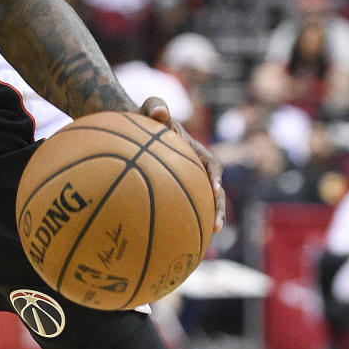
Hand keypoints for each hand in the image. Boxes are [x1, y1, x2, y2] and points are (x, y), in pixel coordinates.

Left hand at [139, 96, 224, 232]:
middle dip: (217, 209)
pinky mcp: (168, 190)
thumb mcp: (148, 106)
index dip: (214, 177)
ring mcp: (183, 180)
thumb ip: (155, 105)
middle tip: (215, 227)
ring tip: (200, 243)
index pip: (210, 164)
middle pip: (212, 191)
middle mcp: (193, 168)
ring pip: (198, 203)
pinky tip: (164, 242)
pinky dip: (174, 222)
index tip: (213, 190)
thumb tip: (159, 111)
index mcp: (193, 150)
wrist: (130, 126)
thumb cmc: (141, 116)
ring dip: (202, 221)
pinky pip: (175, 207)